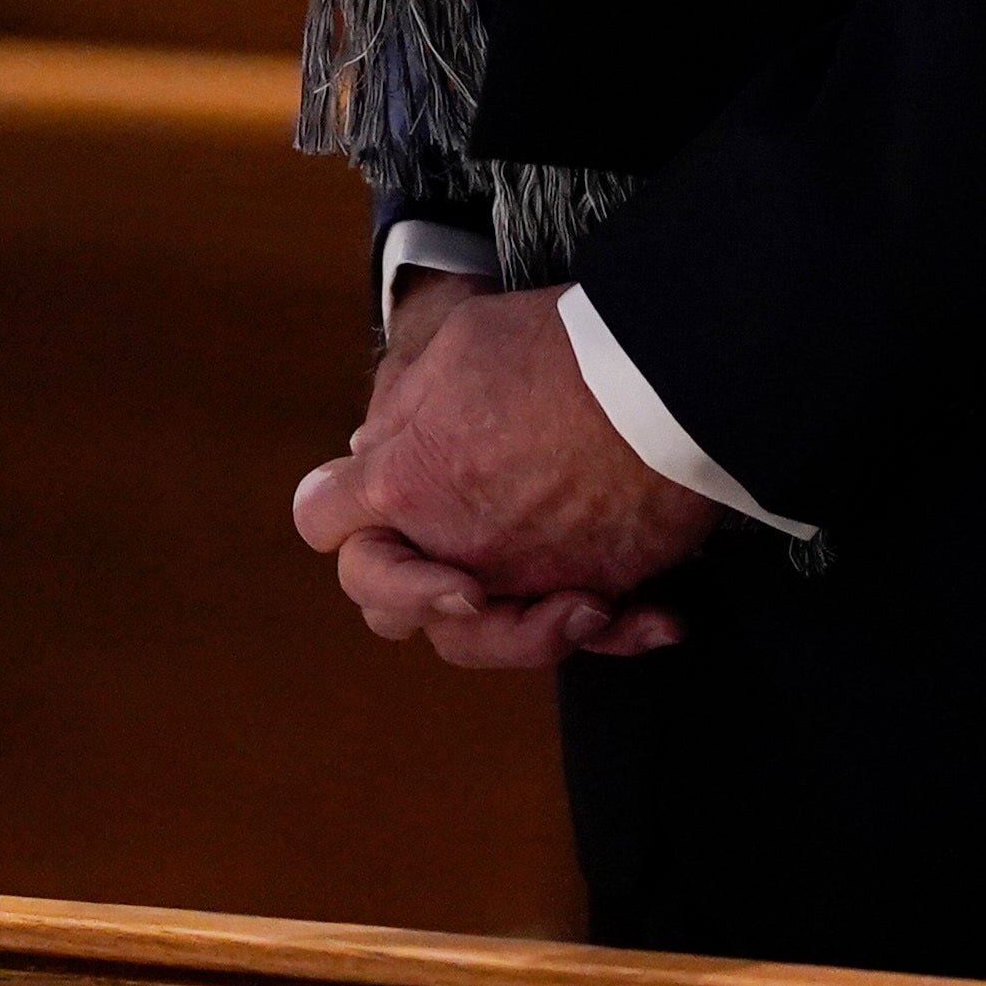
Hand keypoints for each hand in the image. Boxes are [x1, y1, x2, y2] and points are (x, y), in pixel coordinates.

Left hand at [291, 278, 705, 669]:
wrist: (662, 379)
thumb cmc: (555, 350)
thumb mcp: (458, 344)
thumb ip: (406, 405)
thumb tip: (376, 445)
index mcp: (404, 482)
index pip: (323, 519)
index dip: (335, 505)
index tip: (362, 491)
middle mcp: (455, 550)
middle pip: (385, 605)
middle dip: (403, 582)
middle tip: (438, 539)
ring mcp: (523, 580)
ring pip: (478, 640)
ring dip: (500, 624)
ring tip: (543, 585)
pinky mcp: (597, 589)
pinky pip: (588, 634)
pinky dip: (611, 628)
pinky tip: (648, 614)